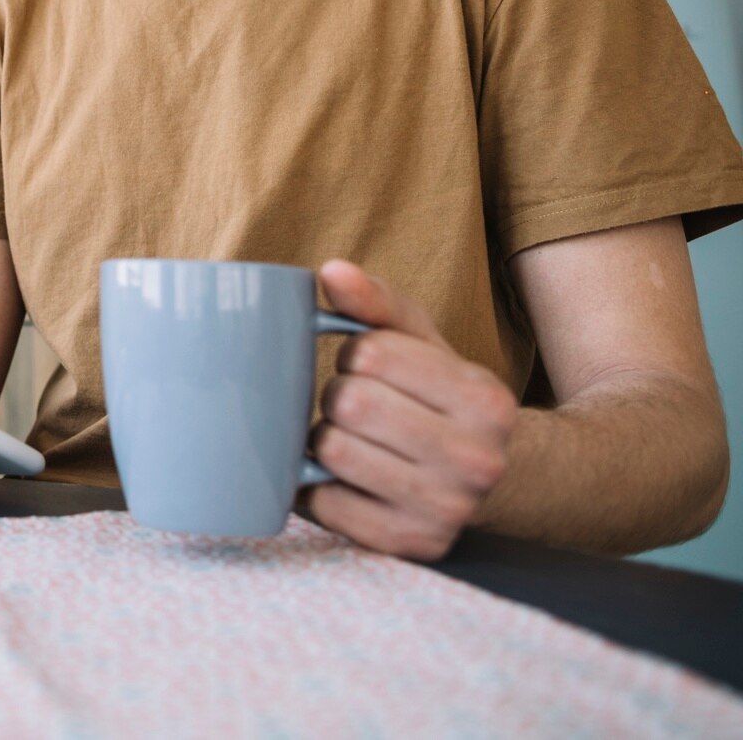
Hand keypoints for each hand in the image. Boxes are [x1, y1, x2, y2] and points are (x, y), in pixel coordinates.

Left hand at [306, 259, 518, 559]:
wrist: (500, 480)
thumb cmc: (442, 399)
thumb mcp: (424, 344)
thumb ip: (377, 303)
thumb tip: (330, 272)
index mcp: (483, 399)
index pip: (371, 353)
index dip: (356, 353)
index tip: (370, 366)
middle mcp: (475, 460)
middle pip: (349, 403)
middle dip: (339, 395)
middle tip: (357, 404)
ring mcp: (444, 510)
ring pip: (330, 451)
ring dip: (326, 439)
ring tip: (354, 439)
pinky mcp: (408, 546)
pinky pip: (321, 504)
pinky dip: (317, 486)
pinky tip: (344, 477)